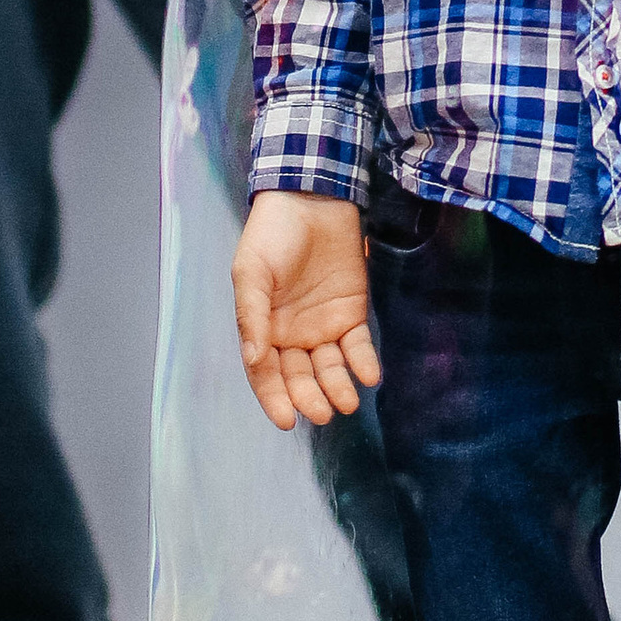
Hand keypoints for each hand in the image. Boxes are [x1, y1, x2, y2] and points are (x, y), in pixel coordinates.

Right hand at [231, 192, 380, 431]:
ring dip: (338, 387)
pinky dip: (363, 362)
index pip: (266, 374)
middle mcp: (292, 335)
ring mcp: (323, 325)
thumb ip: (251, 316)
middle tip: (322, 413)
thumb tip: (255, 359)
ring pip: (330, 368)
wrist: (311, 199)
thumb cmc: (272, 235)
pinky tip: (368, 375)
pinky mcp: (352, 312)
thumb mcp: (251, 273)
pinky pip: (358, 345)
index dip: (274, 399)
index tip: (286, 421)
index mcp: (262, 329)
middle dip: (310, 397)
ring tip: (347, 402)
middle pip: (300, 377)